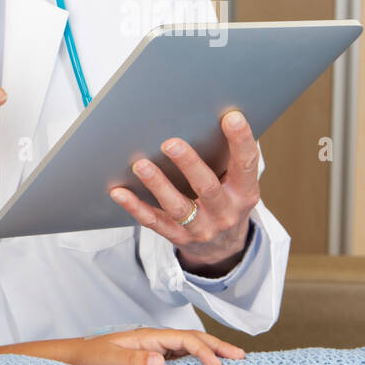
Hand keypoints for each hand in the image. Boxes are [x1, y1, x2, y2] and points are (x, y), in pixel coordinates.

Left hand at [65, 326, 245, 364]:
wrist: (75, 360)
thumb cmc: (90, 358)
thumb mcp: (109, 360)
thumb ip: (133, 360)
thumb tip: (162, 360)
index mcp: (148, 337)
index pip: (183, 339)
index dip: (202, 350)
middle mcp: (155, 342)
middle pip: (193, 340)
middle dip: (217, 346)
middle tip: (240, 358)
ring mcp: (156, 351)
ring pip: (190, 350)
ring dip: (211, 354)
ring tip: (234, 364)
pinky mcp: (154, 363)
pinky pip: (182, 361)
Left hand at [109, 110, 259, 275]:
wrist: (223, 247)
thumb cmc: (226, 200)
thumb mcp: (237, 184)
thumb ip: (227, 158)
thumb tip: (210, 117)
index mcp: (244, 193)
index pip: (246, 164)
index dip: (241, 140)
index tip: (231, 117)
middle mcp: (225, 212)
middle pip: (207, 187)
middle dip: (188, 164)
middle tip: (170, 142)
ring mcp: (200, 228)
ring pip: (177, 206)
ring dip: (158, 185)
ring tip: (140, 165)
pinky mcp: (177, 237)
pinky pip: (153, 221)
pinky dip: (135, 206)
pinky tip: (119, 192)